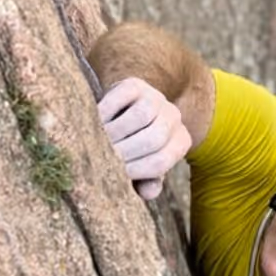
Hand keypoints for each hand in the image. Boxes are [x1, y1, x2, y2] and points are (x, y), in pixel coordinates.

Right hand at [97, 77, 192, 199]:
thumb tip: (150, 192)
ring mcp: (156, 98)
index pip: (160, 162)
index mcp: (180, 142)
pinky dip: (107, 110)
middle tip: (101, 159)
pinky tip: (95, 121)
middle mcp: (173, 117)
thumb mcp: (141, 165)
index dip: (135, 171)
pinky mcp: (135, 84)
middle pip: (155, 139)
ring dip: (116, 131)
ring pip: (141, 117)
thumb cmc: (131, 147)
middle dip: (125, 151)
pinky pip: (122, 97)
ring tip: (98, 142)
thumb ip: (146, 180)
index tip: (114, 175)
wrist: (125, 109)